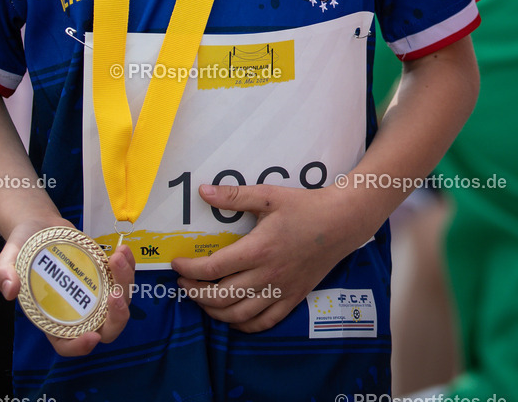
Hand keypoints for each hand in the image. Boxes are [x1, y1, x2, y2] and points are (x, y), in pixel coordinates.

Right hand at [0, 219, 134, 355]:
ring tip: (117, 258)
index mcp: (52, 317)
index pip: (67, 344)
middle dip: (117, 317)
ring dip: (125, 284)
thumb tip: (9, 290)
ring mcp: (94, 293)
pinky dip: (127, 267)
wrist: (39, 226)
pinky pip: (122, 278)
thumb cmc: (22, 247)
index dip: (80, 346)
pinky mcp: (105, 275)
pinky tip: (123, 251)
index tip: (92, 337)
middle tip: (115, 294)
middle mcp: (77, 310)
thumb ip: (4, 273)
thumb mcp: (8, 257)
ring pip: (119, 302)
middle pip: (105, 328)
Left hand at [171, 182, 362, 332]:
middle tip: (183, 282)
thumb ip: (234, 196)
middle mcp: (267, 275)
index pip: (214, 268)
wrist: (341, 223)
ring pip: (239, 315)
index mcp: (258, 249)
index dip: (190, 269)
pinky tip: (231, 317)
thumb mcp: (268, 195)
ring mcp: (281, 290)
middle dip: (195, 293)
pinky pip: (264, 323)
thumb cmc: (304, 206)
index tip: (176, 264)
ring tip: (200, 299)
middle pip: (222, 297)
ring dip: (214, 312)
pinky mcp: (292, 299)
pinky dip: (242, 325)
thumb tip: (203, 191)